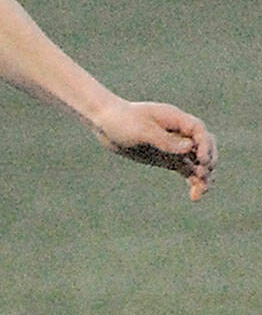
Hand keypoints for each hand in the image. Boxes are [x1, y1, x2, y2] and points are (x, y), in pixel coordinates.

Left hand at [92, 100, 216, 200]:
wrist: (105, 124)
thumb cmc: (121, 121)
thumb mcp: (140, 130)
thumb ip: (164, 139)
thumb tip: (189, 147)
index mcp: (174, 118)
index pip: (198, 130)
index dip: (205, 145)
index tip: (201, 160)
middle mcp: (179, 132)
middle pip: (205, 146)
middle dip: (209, 160)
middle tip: (202, 174)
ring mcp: (175, 146)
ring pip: (199, 162)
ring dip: (204, 175)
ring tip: (201, 190)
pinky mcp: (170, 159)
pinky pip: (188, 171)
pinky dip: (194, 182)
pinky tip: (194, 196)